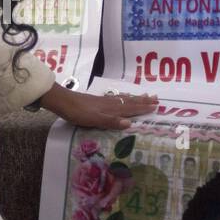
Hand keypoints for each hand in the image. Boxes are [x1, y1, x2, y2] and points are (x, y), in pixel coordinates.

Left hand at [38, 84, 157, 129]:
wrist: (63, 102)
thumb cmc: (78, 113)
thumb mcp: (94, 120)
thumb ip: (111, 122)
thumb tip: (129, 123)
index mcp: (112, 109)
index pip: (131, 109)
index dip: (143, 108)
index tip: (156, 106)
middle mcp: (111, 104)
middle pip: (130, 102)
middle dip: (143, 101)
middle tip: (156, 98)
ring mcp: (104, 101)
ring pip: (124, 99)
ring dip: (136, 99)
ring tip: (146, 96)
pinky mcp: (98, 101)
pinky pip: (117, 99)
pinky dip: (124, 98)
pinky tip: (123, 98)